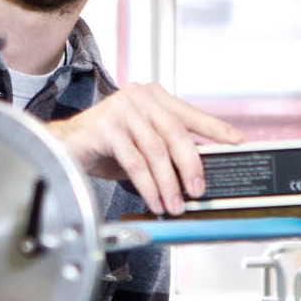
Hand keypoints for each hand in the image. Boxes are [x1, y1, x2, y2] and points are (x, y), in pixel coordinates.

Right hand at [46, 83, 242, 214]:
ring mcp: (121, 109)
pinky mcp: (106, 127)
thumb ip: (167, 148)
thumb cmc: (104, 146)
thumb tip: (198, 169)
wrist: (63, 147)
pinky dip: (148, 186)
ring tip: (174, 204)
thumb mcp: (142, 144)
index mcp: (152, 96)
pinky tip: (154, 200)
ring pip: (156, 150)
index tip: (237, 141)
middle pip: (175, 132)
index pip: (189, 113)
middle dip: (191, 166)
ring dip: (168, 183)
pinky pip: (135, 161)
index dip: (215, 128)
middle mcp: (139, 97)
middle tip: (198, 190)